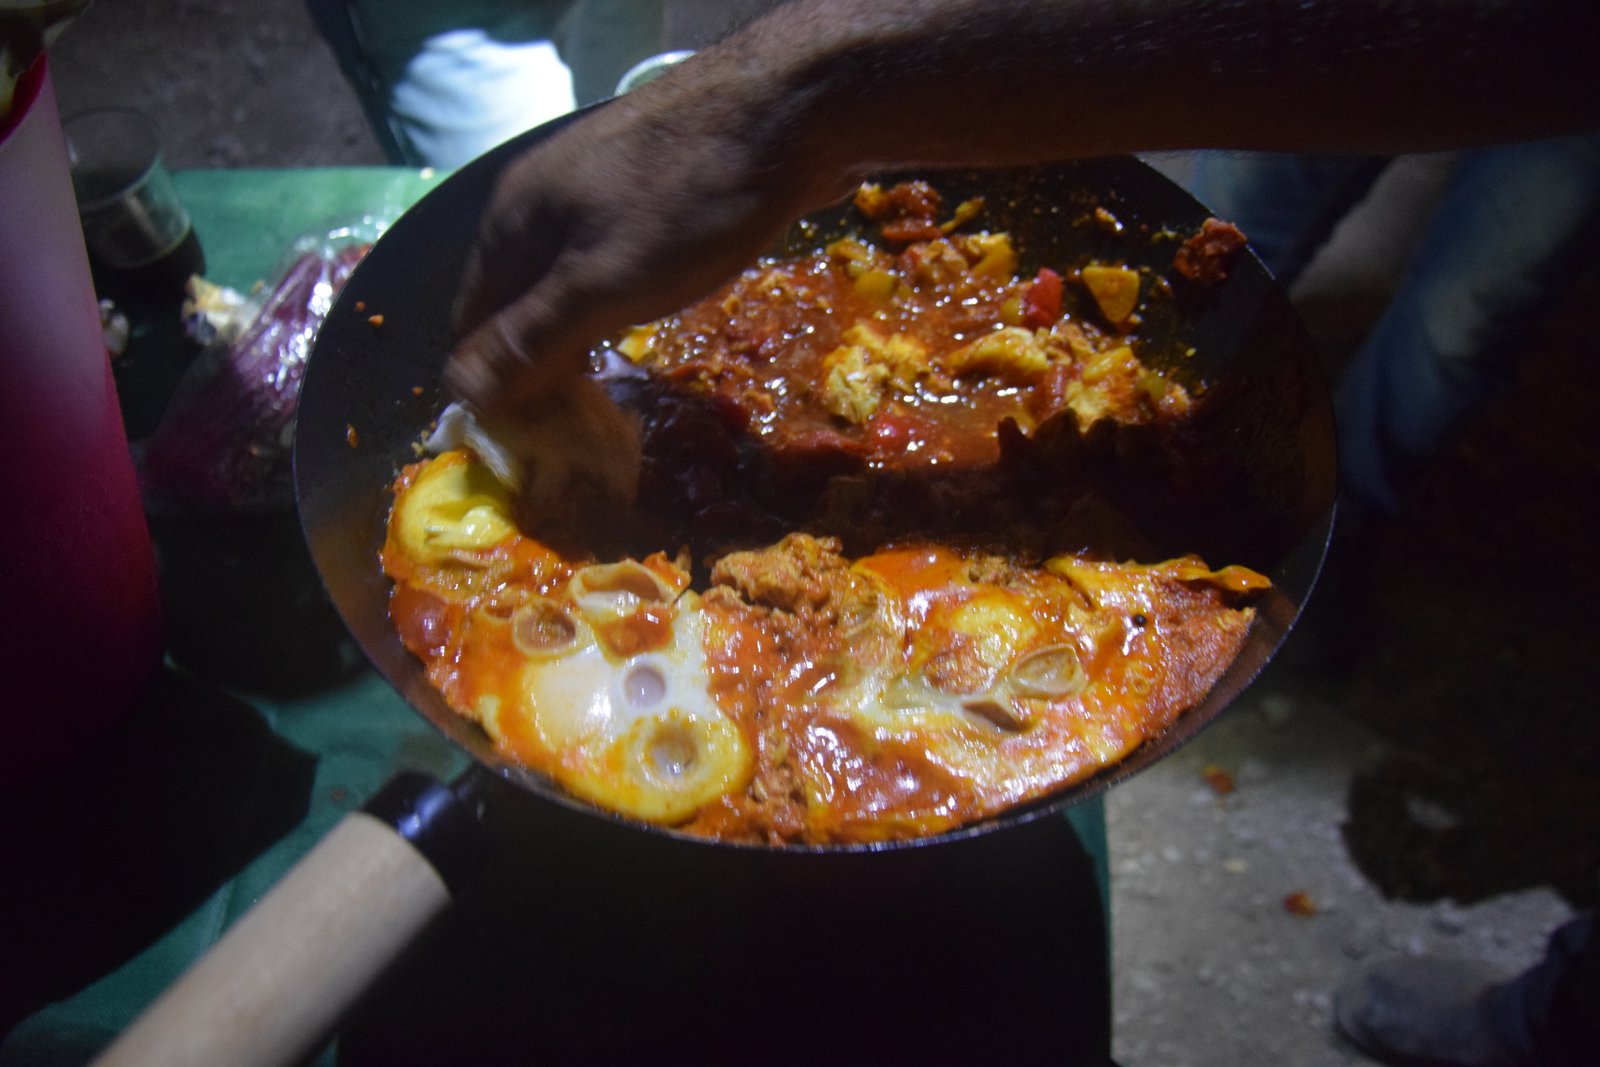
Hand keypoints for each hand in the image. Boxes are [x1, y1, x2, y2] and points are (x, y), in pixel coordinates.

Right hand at [446, 54, 845, 413]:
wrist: (789, 108)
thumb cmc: (688, 200)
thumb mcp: (602, 284)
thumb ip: (532, 339)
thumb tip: (462, 391)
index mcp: (512, 223)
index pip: (471, 324)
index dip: (494, 385)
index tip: (534, 440)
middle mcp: (542, 200)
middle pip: (516, 302)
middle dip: (538, 364)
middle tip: (577, 425)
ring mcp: (596, 189)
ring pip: (567, 281)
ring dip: (580, 335)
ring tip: (608, 388)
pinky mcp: (649, 188)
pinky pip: (612, 259)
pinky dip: (617, 300)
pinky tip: (645, 321)